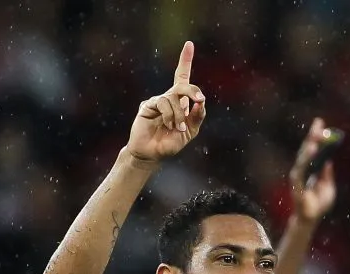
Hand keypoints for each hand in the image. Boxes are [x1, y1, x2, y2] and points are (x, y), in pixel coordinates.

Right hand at [126, 41, 206, 162]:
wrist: (152, 153)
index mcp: (181, 102)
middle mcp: (169, 98)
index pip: (183, 77)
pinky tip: (169, 125)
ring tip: (177, 128)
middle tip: (200, 99)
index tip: (189, 44)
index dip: (185, 60)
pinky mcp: (147, 105)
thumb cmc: (171, 142)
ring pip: (174, 98)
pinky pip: (163, 103)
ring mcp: (158, 101)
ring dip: (179, 114)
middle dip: (192, 90)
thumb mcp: (190, 131)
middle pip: (182, 85)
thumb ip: (197, 117)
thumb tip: (202, 102)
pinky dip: (170, 115)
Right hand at [288, 118, 336, 222]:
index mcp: (311, 169)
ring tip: (315, 137)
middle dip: (312, 136)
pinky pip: (302, 169)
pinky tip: (311, 152)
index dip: (316, 136)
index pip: (313, 149)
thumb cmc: (319, 204)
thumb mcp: (328, 186)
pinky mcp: (297, 184)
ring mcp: (299, 176)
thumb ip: (327, 174)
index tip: (320, 123)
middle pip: (307, 149)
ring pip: (304, 158)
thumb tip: (328, 160)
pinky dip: (306, 160)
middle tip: (319, 124)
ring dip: (309, 146)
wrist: (311, 219)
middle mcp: (303, 169)